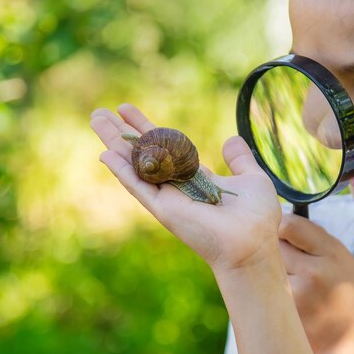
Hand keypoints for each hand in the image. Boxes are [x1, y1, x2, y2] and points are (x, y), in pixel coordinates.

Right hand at [90, 104, 282, 273]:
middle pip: (142, 152)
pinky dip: (122, 170)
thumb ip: (240, 159)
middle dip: (121, 132)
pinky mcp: (164, 209)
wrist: (253, 244)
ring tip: (96, 121)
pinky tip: (105, 154)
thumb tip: (230, 140)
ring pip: (134, 165)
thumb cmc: (256, 217)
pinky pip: (138, 186)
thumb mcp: (251, 178)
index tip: (126, 109)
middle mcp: (176, 185)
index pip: (164, 146)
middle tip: (99, 113)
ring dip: (114, 144)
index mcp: (194, 176)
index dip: (145, 127)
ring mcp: (168, 197)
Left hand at [278, 213, 353, 353]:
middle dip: (272, 249)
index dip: (279, 227)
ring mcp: (298, 295)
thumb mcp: (341, 259)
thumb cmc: (344, 293)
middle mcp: (315, 272)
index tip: (280, 234)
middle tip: (286, 262)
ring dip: (268, 270)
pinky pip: (265, 290)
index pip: (289, 224)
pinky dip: (268, 291)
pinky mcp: (286, 314)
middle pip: (272, 244)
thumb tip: (275, 219)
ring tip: (290, 282)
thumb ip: (313, 238)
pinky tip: (283, 299)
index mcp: (332, 252)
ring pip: (265, 267)